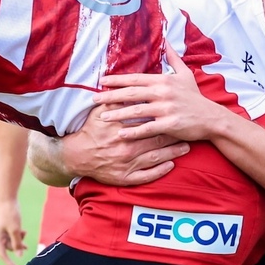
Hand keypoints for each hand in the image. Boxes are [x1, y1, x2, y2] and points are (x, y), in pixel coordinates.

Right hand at [0, 199, 26, 264]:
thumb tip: (20, 255)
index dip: (9, 263)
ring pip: (11, 241)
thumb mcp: (15, 230)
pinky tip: (24, 230)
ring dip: (19, 239)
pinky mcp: (5, 227)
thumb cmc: (10, 214)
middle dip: (18, 246)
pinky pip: (12, 235)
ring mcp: (1, 232)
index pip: (2, 255)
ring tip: (25, 232)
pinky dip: (18, 234)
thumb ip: (17, 243)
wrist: (7, 199)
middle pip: (8, 248)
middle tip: (26, 243)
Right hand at [62, 103, 188, 185]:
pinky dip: (159, 171)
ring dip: (172, 153)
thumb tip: (131, 86)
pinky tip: (171, 166)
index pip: (150, 121)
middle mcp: (127, 147)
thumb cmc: (90, 131)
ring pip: (155, 158)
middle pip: (157, 139)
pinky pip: (146, 176)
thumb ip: (116, 100)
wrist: (76, 155)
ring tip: (186, 148)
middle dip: (174, 136)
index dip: (166, 118)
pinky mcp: (125, 178)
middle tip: (189, 132)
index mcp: (123, 128)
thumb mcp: (100, 112)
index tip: (178, 114)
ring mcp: (127, 164)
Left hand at [93, 46, 223, 141]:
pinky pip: (147, 128)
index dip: (117, 80)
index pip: (135, 79)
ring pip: (136, 111)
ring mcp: (166, 109)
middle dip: (111, 96)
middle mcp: (163, 93)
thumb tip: (166, 41)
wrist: (211, 118)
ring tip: (102, 117)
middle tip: (93, 100)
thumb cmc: (195, 97)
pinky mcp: (170, 124)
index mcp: (163, 80)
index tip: (102, 81)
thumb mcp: (185, 74)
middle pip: (131, 93)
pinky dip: (133, 132)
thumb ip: (173, 58)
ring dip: (117, 114)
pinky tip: (121, 134)